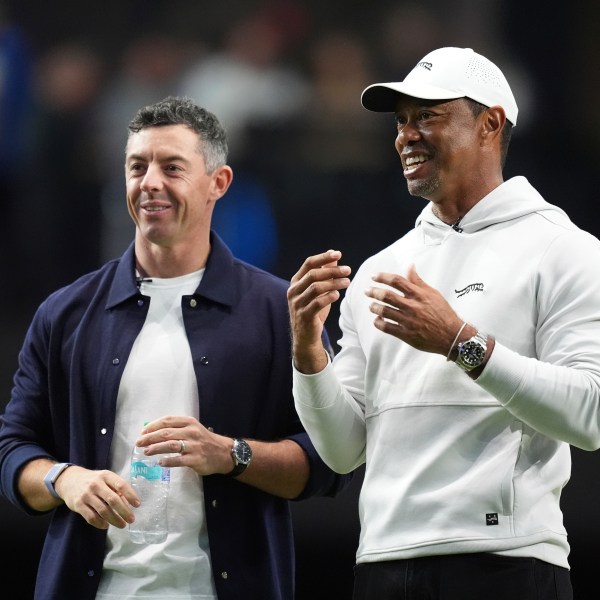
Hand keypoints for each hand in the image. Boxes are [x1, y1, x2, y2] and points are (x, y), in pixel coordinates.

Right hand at [55, 466, 138, 529]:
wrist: (69, 480)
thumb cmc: (94, 480)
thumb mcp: (105, 478)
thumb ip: (116, 488)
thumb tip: (128, 504)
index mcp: (106, 476)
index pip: (121, 485)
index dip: (130, 495)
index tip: (137, 505)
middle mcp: (96, 484)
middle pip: (113, 500)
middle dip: (124, 511)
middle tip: (132, 519)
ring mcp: (86, 495)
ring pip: (103, 510)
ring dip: (114, 520)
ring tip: (122, 525)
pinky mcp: (78, 505)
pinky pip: (91, 517)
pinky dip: (100, 523)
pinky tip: (106, 526)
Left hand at [137, 416, 232, 476]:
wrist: (223, 453)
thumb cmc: (204, 440)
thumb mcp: (193, 429)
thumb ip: (177, 429)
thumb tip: (153, 432)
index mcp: (189, 422)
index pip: (167, 421)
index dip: (153, 426)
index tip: (142, 432)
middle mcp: (191, 432)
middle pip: (166, 433)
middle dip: (150, 437)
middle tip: (139, 443)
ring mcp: (194, 446)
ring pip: (170, 445)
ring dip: (156, 448)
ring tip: (146, 452)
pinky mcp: (195, 459)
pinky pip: (178, 460)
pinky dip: (167, 461)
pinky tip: (160, 462)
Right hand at [287, 250, 350, 372]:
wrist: (306, 336)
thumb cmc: (313, 311)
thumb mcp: (320, 291)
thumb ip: (325, 274)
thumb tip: (335, 257)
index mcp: (296, 282)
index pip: (308, 263)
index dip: (323, 257)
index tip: (338, 253)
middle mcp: (293, 291)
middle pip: (313, 274)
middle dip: (332, 270)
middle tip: (348, 270)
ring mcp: (297, 304)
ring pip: (315, 287)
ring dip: (334, 283)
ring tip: (347, 282)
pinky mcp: (304, 315)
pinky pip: (317, 303)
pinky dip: (329, 297)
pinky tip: (337, 295)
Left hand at [364, 264, 463, 354]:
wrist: (452, 336)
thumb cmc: (443, 313)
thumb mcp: (433, 293)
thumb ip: (417, 281)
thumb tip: (409, 265)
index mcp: (419, 295)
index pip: (397, 281)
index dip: (383, 277)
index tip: (374, 277)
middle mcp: (412, 306)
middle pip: (387, 296)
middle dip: (374, 292)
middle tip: (367, 291)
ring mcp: (408, 321)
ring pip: (385, 311)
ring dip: (374, 307)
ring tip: (371, 306)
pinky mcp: (406, 334)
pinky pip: (387, 327)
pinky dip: (379, 323)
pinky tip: (377, 320)